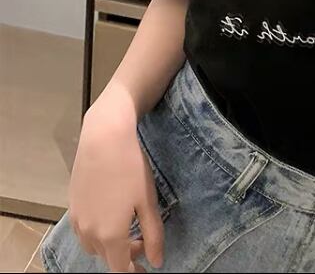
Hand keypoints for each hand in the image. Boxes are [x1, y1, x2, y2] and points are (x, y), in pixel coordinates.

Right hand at [69, 91, 163, 272]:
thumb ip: (153, 235)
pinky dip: (98, 231)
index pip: (119, 268)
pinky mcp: (71, 207)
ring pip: (94, 245)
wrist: (104, 139)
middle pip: (107, 257)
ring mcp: (77, 220)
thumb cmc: (130, 168)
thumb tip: (157, 262)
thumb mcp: (148, 201)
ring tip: (130, 227)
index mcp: (110, 235)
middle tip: (144, 240)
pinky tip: (112, 214)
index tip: (146, 267)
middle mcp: (89, 233)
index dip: (133, 271)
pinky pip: (84, 230)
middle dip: (126, 254)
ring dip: (111, 244)